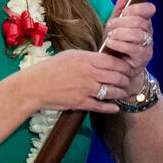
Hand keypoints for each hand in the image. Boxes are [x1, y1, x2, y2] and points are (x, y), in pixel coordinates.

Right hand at [20, 49, 144, 113]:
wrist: (34, 86)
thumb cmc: (49, 68)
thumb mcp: (69, 55)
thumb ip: (88, 57)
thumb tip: (102, 58)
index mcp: (86, 59)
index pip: (113, 61)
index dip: (124, 66)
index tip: (127, 68)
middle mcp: (89, 73)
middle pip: (116, 76)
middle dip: (125, 79)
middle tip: (128, 80)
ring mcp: (86, 89)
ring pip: (112, 91)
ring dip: (120, 93)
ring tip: (123, 93)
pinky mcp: (81, 103)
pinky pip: (101, 106)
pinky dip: (111, 108)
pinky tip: (115, 107)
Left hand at [102, 0, 154, 81]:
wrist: (114, 68)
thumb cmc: (114, 45)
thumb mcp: (114, 26)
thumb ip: (119, 11)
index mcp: (143, 22)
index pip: (148, 9)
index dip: (136, 8)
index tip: (123, 12)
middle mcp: (148, 34)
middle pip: (140, 21)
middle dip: (122, 21)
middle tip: (110, 25)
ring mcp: (147, 47)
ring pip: (137, 34)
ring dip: (120, 33)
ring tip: (110, 35)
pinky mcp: (142, 60)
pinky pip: (133, 49)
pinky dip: (119, 44)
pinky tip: (110, 43)